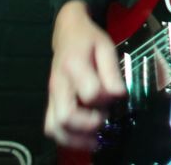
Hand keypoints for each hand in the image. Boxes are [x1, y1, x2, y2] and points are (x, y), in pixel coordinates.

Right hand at [44, 0, 126, 150]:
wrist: (66, 32)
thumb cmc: (89, 39)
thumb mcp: (106, 47)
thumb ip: (112, 71)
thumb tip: (119, 95)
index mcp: (74, 66)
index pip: (90, 93)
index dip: (106, 99)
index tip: (117, 96)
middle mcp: (58, 84)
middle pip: (66, 116)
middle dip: (89, 125)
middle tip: (105, 119)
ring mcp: (51, 95)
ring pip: (54, 127)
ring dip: (76, 139)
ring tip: (96, 139)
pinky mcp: (51, 102)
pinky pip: (51, 127)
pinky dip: (66, 138)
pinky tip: (84, 138)